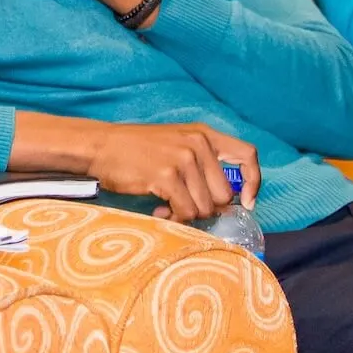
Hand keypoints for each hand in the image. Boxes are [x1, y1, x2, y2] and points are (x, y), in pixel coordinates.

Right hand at [12, 112, 259, 221]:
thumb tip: (226, 202)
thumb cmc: (135, 150)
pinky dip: (174, 217)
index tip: (246, 202)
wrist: (99, 146)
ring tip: (166, 206)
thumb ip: (202, 164)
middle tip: (183, 206)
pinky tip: (158, 209)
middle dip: (206, 207)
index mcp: (204, 134)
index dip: (253, 182)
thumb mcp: (176, 144)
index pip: (248, 155)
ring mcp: (183, 160)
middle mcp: (198, 144)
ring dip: (187, 214)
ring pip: (205, 207)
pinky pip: (186, 211)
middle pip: (224, 194)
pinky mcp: (167, 176)